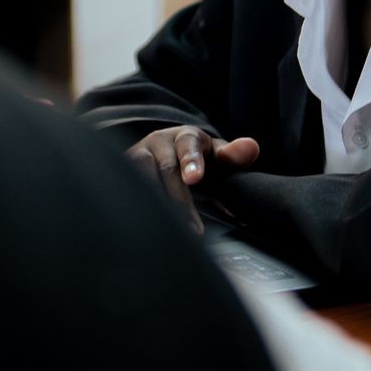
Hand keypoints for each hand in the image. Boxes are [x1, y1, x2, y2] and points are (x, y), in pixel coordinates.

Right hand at [125, 125, 258, 233]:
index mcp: (185, 136)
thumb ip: (233, 156)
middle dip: (181, 202)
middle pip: (167, 169)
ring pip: (142, 181)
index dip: (192, 162)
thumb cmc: (196, 159)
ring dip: (157, 208)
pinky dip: (137, 211)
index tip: (195, 178)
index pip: (189, 146)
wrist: (163, 153)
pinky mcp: (120, 172)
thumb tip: (251, 148)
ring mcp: (134, 155)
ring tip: (171, 234)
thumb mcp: (215, 156)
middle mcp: (157, 142)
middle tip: (194, 231)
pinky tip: (146, 229)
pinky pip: (126, 192)